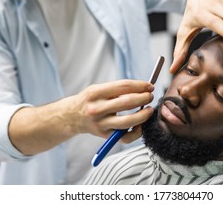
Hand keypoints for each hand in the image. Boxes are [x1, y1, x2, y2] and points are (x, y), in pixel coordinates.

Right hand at [9, 79, 154, 154]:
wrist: (72, 116)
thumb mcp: (99, 89)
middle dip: (143, 98)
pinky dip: (135, 132)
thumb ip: (118, 89)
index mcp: (96, 92)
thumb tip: (142, 89)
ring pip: (128, 122)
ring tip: (149, 110)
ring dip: (143, 115)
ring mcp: (100, 123)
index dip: (140, 85)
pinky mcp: (104, 135)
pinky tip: (140, 126)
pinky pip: (124, 136)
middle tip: (150, 96)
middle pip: (127, 102)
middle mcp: (97, 108)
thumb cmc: (90, 100)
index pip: (123, 86)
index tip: (149, 86)